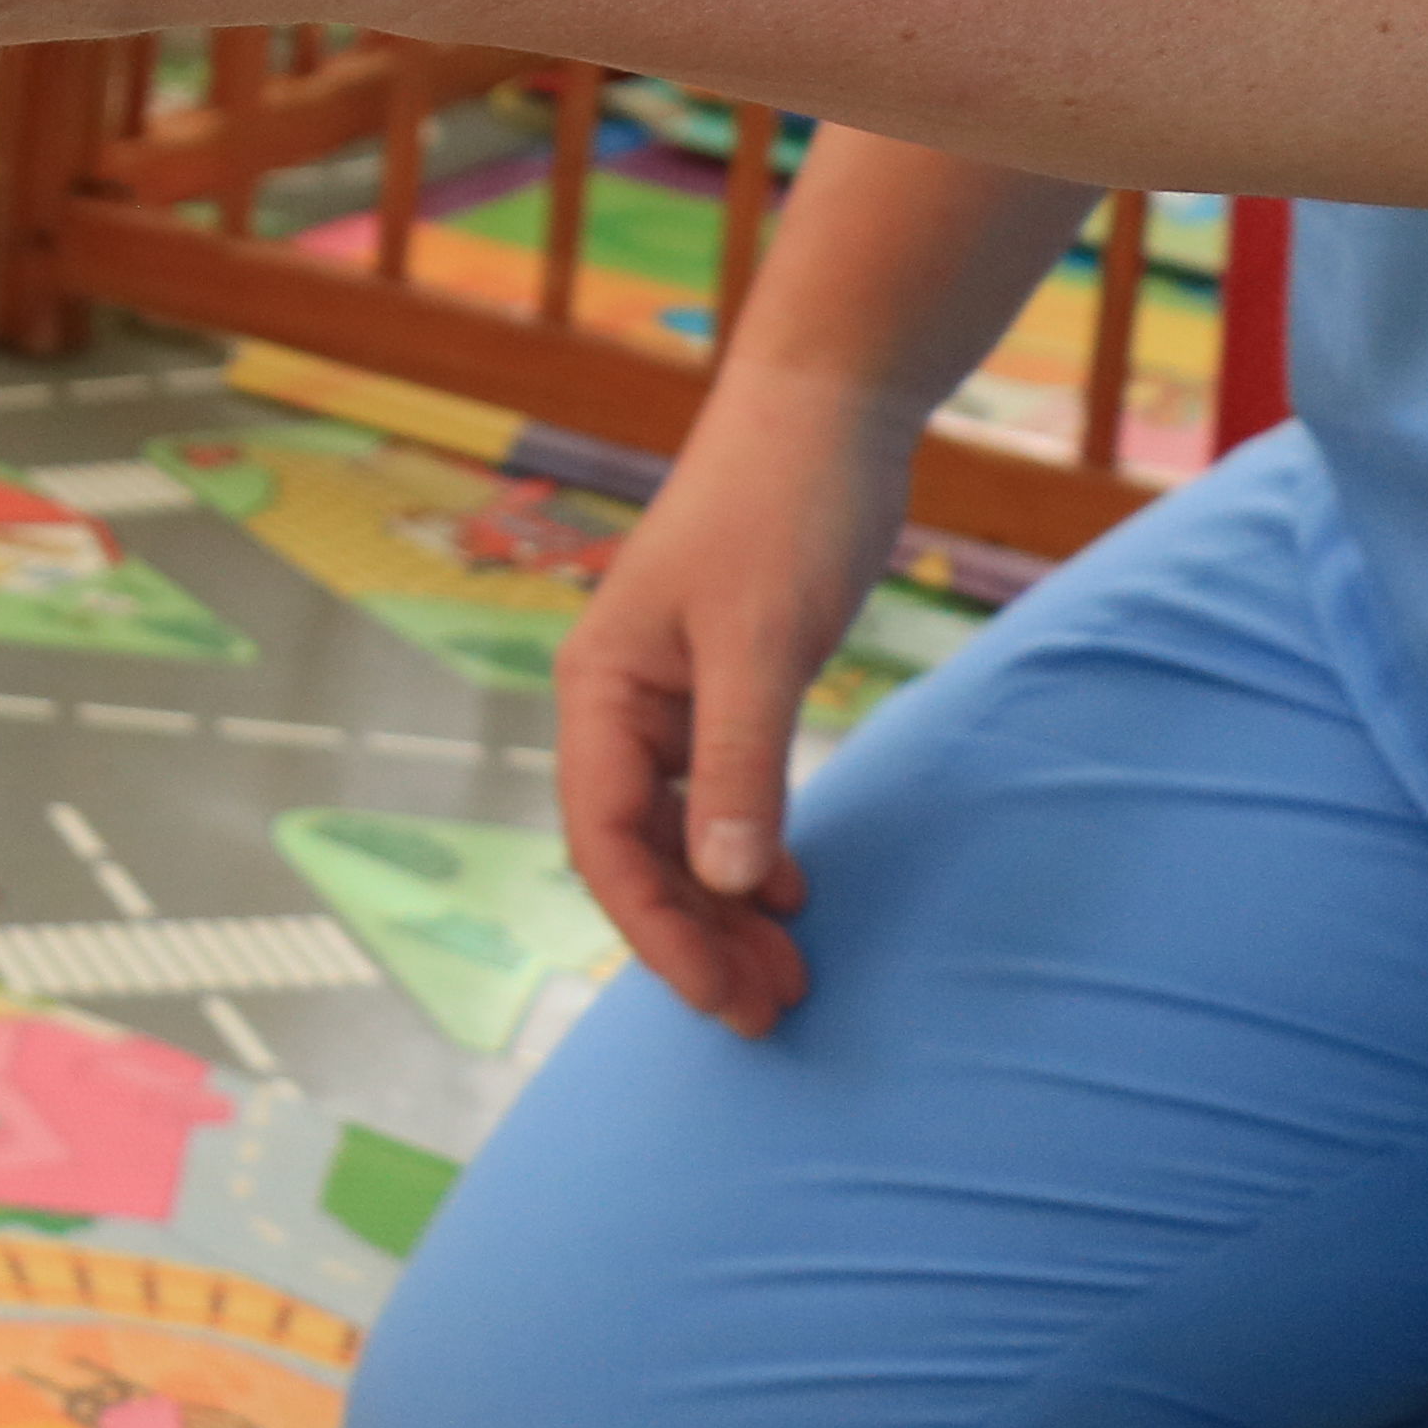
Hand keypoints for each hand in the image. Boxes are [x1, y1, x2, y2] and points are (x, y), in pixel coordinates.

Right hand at [548, 364, 917, 1033]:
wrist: (826, 414)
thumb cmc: (780, 512)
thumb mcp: (762, 646)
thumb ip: (742, 767)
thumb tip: (729, 887)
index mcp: (601, 690)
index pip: (608, 841)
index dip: (658, 931)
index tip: (722, 1001)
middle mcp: (620, 702)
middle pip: (640, 852)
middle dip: (698, 937)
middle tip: (772, 1014)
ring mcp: (671, 696)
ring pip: (684, 833)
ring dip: (729, 907)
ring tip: (791, 975)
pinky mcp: (725, 685)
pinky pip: (722, 797)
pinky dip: (755, 852)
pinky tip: (796, 888)